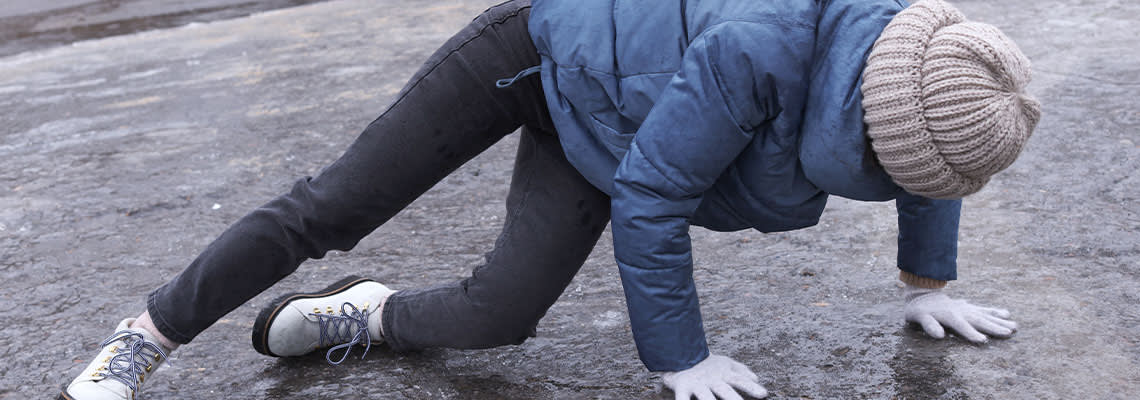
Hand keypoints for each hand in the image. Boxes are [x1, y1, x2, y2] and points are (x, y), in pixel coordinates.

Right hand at [661, 354, 767, 399]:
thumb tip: (756, 379)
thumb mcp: (724, 364)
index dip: (751, 388)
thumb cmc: (705, 363)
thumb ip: (740, 371)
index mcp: (723, 374)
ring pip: (705, 396)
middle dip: (733, 399)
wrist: (679, 352)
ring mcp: (697, 384)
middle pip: (724, 391)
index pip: (740, 381)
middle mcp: (712, 379)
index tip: (763, 394)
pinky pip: (682, 398)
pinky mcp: (682, 386)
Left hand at [903, 284, 1017, 342]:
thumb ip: (928, 325)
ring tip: (1014, 326)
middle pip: (978, 320)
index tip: (983, 341)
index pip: (961, 326)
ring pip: (985, 315)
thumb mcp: (917, 317)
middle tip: (1009, 333)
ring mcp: (966, 308)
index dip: (971, 333)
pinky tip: (1007, 314)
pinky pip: (983, 309)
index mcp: (948, 316)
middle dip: (993, 327)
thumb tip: (939, 336)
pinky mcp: (969, 306)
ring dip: (999, 321)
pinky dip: (995, 311)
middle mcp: (960, 311)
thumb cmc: (919, 310)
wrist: (922, 294)